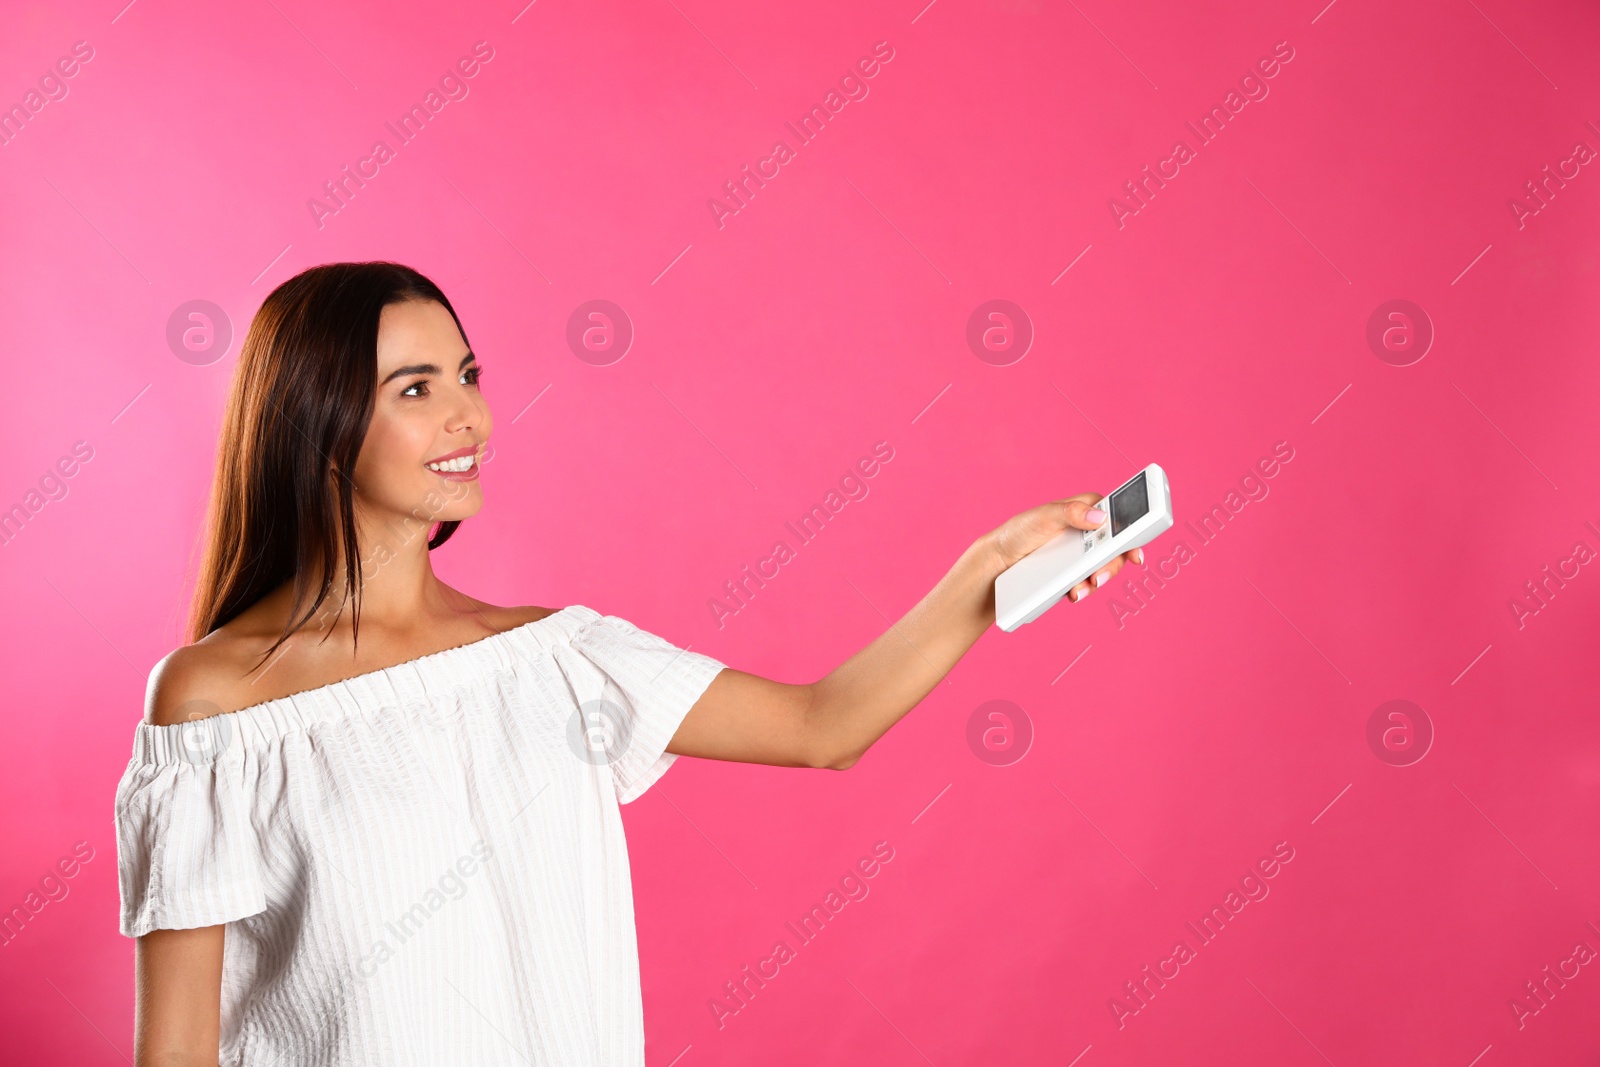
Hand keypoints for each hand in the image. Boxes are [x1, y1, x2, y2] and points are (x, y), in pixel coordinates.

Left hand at [983, 493, 1143, 602]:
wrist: (999, 561)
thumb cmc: (1019, 531)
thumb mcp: (1044, 517)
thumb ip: (1071, 512)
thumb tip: (1099, 517)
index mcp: (1085, 510)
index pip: (1117, 517)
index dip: (1133, 532)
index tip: (1136, 552)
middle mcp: (1087, 531)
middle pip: (1115, 547)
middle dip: (1113, 564)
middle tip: (1100, 575)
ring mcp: (1081, 554)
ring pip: (1104, 566)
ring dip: (1100, 578)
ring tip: (1086, 586)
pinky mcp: (1074, 572)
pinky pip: (1088, 581)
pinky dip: (1086, 588)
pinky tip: (1076, 592)